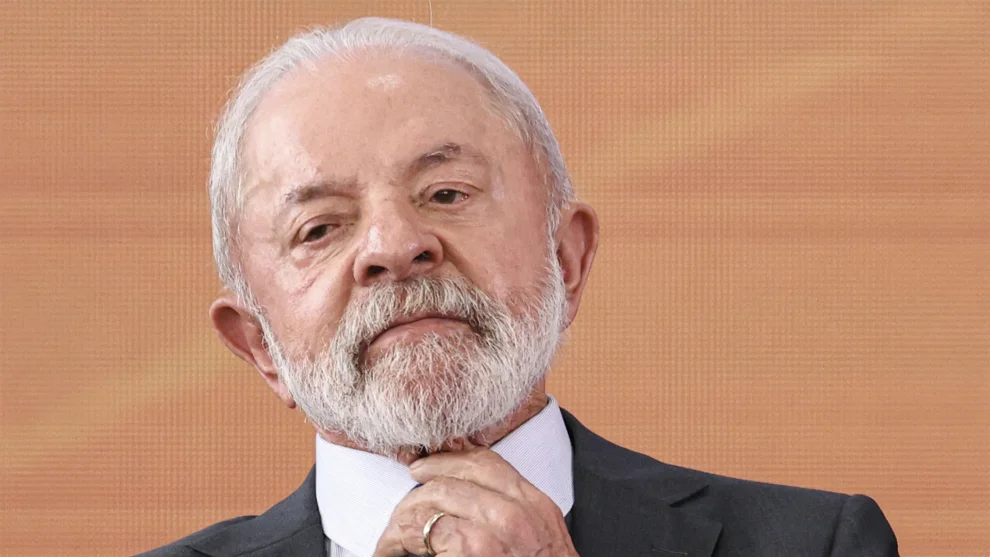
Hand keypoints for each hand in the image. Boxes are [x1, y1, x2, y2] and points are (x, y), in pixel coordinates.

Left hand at [373, 448, 577, 556]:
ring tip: (392, 537)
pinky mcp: (473, 549)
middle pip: (454, 476)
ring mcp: (495, 528)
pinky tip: (391, 550)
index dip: (449, 459)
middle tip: (403, 506)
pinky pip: (421, 530)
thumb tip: (473, 507)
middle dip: (420, 487)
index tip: (427, 465)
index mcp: (536, 505)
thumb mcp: (541, 542)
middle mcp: (517, 510)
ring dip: (404, 517)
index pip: (487, 462)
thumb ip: (515, 518)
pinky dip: (396, 539)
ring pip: (432, 498)